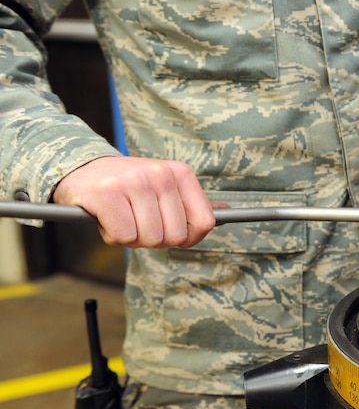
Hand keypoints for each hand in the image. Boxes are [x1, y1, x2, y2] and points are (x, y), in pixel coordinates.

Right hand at [52, 156, 215, 248]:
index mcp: (180, 173)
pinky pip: (123, 236)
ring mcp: (133, 182)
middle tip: (138, 222)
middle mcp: (160, 174)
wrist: (82, 169)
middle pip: (174, 237)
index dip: (188, 238)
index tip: (170, 232)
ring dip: (132, 238)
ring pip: (148, 239)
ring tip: (122, 217)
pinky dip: (113, 236)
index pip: (204, 222)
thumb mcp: (165, 187)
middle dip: (154, 239)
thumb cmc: (129, 187)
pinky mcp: (106, 194)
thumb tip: (227, 212)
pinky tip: (107, 219)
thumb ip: (192, 202)